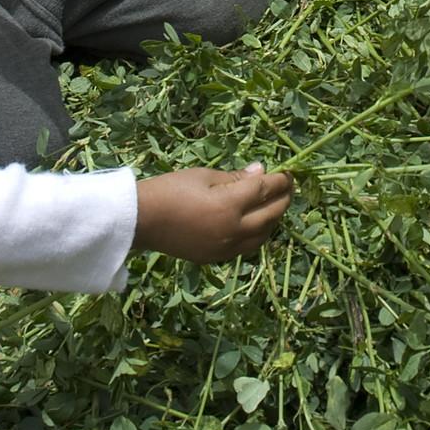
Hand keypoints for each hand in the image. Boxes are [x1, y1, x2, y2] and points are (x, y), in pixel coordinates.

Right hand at [133, 164, 292, 263]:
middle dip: (283, 199)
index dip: (280, 180)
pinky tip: (256, 224)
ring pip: (263, 236)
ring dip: (273, 219)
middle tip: (288, 187)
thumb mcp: (203, 176)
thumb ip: (235, 177)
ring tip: (275, 205)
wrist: (140, 220)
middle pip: (271, 214)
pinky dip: (258, 235)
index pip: (266, 190)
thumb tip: (261, 172)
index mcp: (230, 205)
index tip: (288, 172)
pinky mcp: (216, 258)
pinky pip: (247, 247)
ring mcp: (226, 247)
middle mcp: (233, 230)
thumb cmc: (170, 189)